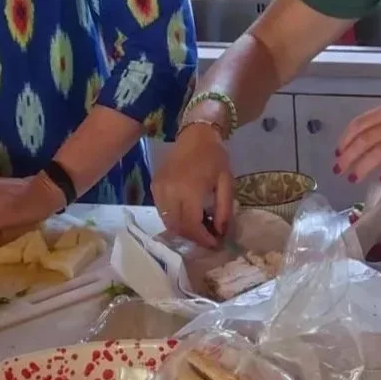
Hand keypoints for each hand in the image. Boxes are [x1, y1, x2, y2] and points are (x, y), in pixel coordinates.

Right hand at [151, 124, 233, 247]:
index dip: (203, 239)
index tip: (215, 244)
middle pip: (177, 227)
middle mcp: (169, 192)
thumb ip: (224, 210)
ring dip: (182, 230)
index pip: (191, 226)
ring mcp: (158, 189)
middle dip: (193, 237)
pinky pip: (161, 210)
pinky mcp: (154, 186)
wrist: (195, 135)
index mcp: (189, 191)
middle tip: (208, 238)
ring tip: (199, 227)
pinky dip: (173, 218)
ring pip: (166, 221)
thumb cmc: (214, 157)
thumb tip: (220, 233)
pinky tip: (187, 215)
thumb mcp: (226, 183)